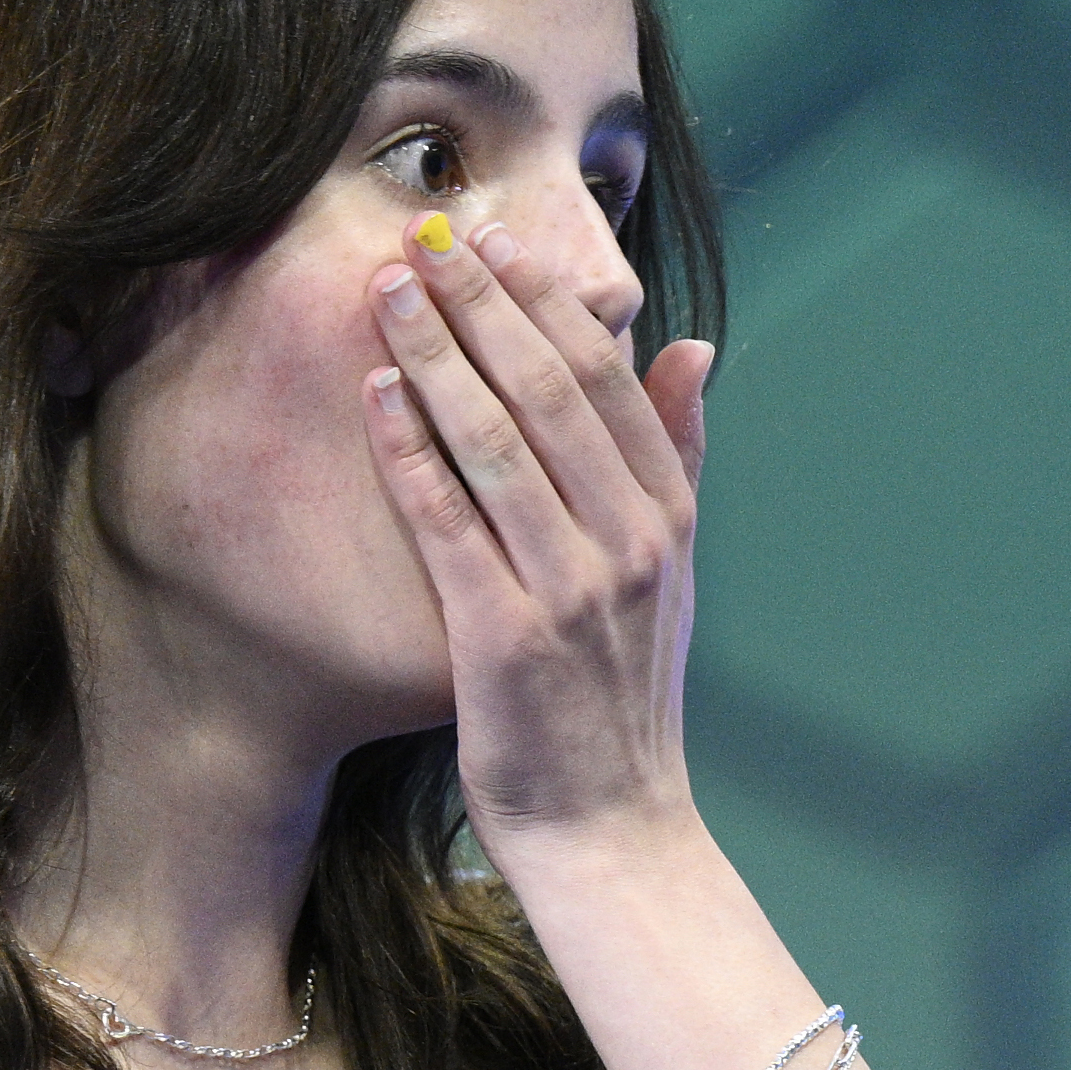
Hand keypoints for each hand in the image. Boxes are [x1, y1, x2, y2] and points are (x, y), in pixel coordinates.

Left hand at [361, 213, 716, 860]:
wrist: (613, 831)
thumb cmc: (624, 699)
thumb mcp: (674, 574)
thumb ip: (678, 457)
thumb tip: (694, 347)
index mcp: (668, 517)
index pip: (607, 378)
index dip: (547, 299)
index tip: (494, 239)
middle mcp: (627, 542)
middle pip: (550, 390)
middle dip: (483, 304)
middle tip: (425, 238)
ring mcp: (569, 589)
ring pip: (497, 440)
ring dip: (438, 354)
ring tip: (388, 291)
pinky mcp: (504, 636)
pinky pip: (449, 521)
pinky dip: (412, 450)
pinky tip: (377, 394)